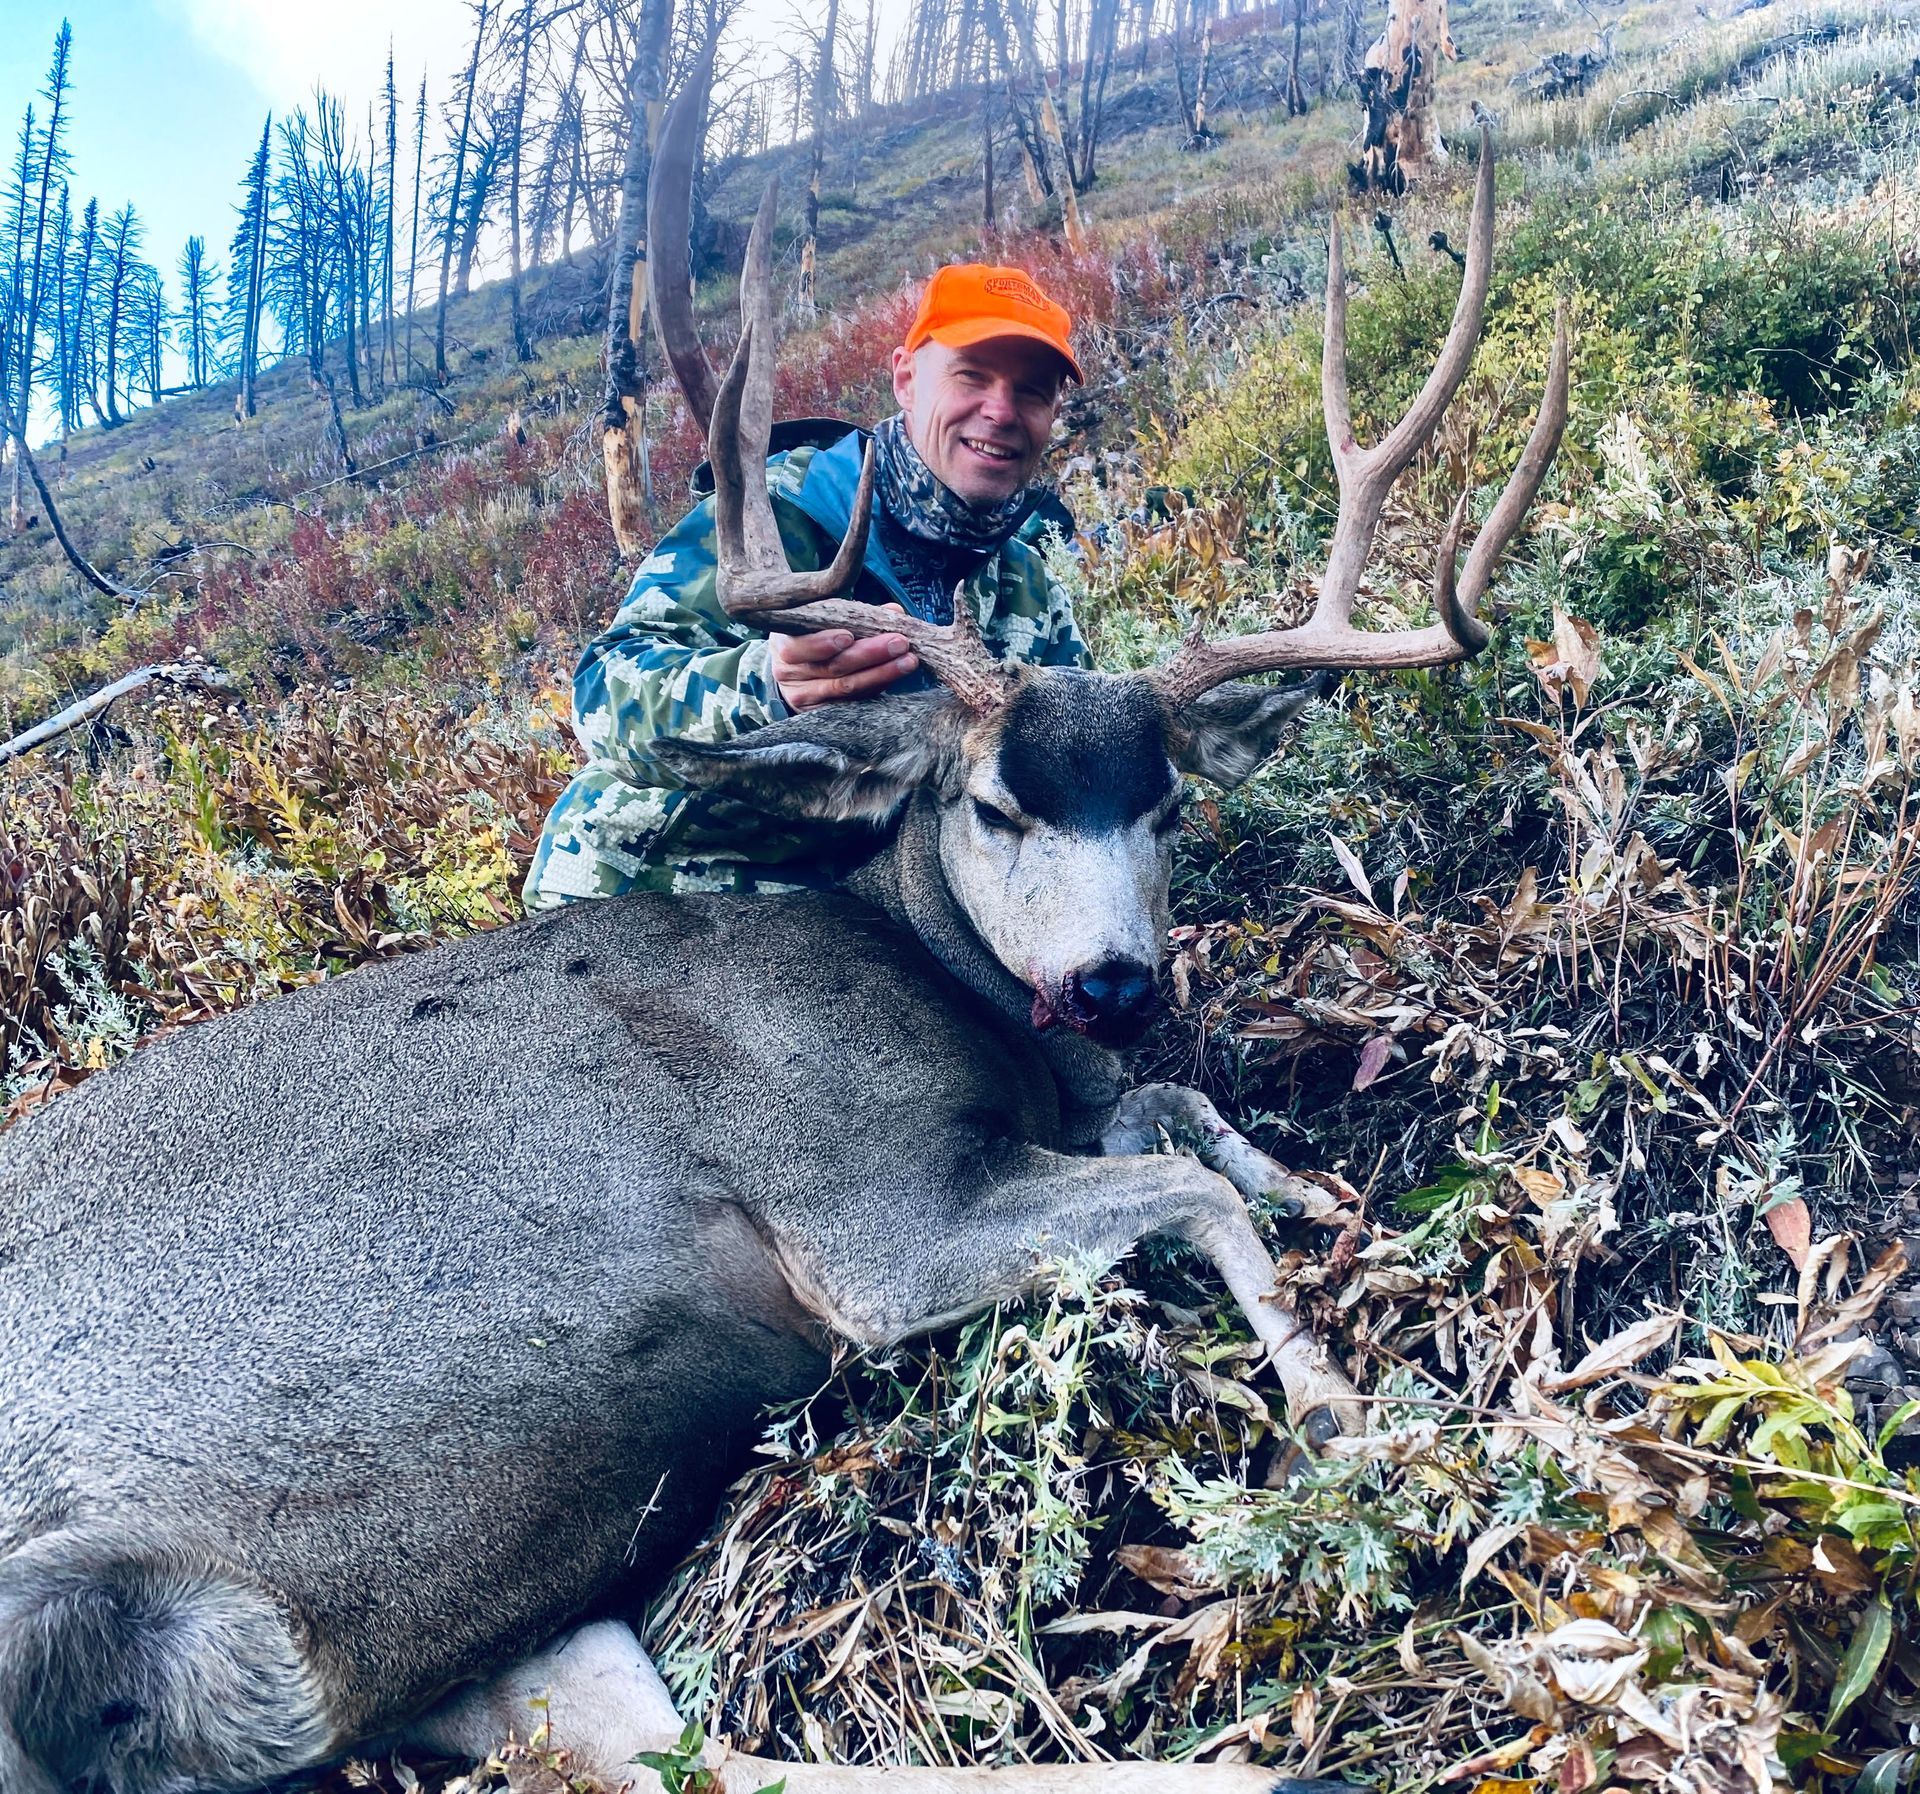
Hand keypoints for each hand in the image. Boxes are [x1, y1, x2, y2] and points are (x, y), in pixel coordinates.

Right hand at [771, 604, 920, 710]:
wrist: (793, 669)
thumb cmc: (812, 634)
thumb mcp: (821, 618)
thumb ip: (852, 613)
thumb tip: (893, 612)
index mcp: (783, 645)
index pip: (799, 647)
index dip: (822, 643)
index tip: (848, 635)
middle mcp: (788, 674)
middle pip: (832, 668)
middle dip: (869, 655)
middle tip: (900, 643)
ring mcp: (804, 698)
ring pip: (846, 688)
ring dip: (881, 674)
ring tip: (908, 661)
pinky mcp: (820, 714)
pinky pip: (852, 703)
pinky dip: (877, 688)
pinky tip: (895, 677)